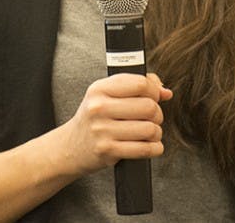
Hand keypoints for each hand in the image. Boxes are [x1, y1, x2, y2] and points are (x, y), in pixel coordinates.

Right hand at [58, 72, 172, 175]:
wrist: (69, 147)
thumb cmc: (94, 118)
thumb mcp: (106, 95)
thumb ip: (136, 86)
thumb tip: (165, 92)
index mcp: (99, 89)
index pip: (140, 84)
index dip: (154, 90)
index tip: (155, 97)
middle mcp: (99, 108)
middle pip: (149, 106)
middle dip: (157, 113)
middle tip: (152, 118)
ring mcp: (102, 130)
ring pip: (150, 129)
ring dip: (156, 132)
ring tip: (150, 132)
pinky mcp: (108, 151)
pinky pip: (144, 149)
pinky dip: (155, 148)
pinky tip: (151, 145)